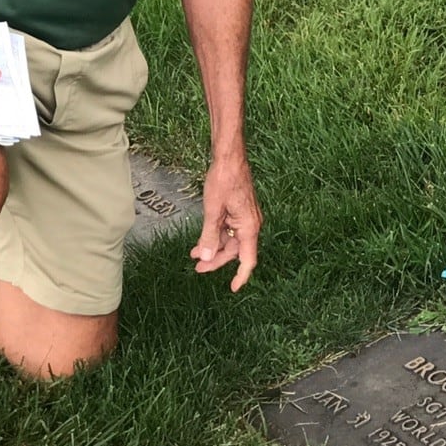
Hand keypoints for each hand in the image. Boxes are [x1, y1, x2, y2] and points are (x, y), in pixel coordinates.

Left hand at [189, 156, 261, 291]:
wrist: (229, 157)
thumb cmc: (224, 180)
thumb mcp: (213, 210)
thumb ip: (209, 235)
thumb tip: (205, 257)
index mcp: (249, 227)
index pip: (247, 260)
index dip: (241, 276)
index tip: (232, 288)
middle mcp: (250, 224)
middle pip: (235, 251)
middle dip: (216, 259)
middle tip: (198, 267)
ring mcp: (245, 217)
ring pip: (230, 240)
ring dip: (213, 247)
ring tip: (194, 253)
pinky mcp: (239, 210)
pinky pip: (228, 229)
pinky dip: (215, 235)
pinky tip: (202, 238)